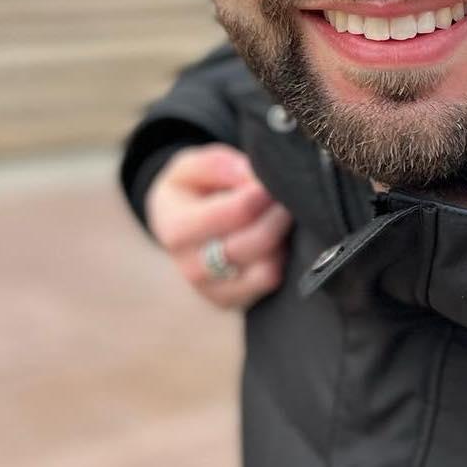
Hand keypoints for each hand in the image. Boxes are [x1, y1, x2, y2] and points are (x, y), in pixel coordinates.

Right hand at [144, 143, 290, 310]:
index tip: (271, 182)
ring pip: (266, 270)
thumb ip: (217, 165)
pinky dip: (283, 259)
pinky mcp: (235, 301)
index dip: (260, 195)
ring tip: (284, 216)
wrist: (181, 229)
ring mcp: (214, 290)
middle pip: (254, 243)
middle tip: (289, 195)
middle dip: (278, 215)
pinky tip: (279, 240)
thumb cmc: (191, 191)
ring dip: (283, 239)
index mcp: (176, 229)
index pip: (233, 214)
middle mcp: (192, 267)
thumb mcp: (191, 167)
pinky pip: (271, 283)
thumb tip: (250, 178)